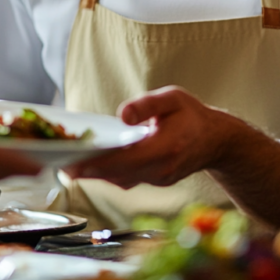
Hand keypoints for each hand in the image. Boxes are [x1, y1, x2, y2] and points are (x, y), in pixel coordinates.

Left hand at [68, 86, 279, 227]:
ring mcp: (159, 179)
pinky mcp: (156, 181)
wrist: (218, 141)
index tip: (75, 163)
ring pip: (121, 180)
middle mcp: (161, 169)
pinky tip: (91, 165)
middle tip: (61, 165)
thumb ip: (147, 104)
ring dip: (96, 174)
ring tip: (69, 165)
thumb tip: (123, 115)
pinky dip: (109, 174)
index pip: (126, 160)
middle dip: (89, 171)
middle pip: (118, 174)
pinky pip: (128, 180)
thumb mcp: (173, 98)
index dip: (99, 163)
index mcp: (166, 147)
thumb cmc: (193, 115)